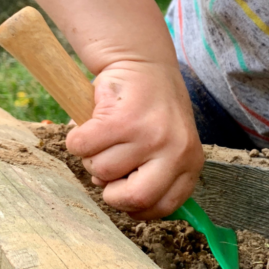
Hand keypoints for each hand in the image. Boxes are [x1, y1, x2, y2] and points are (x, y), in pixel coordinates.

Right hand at [65, 60, 202, 218]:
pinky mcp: (121, 120)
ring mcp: (149, 136)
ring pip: (101, 171)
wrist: (142, 61)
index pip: (163, 208)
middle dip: (112, 194)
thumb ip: (154, 174)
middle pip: (135, 199)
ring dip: (93, 157)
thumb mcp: (169, 145)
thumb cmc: (152, 110)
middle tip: (108, 174)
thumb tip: (119, 198)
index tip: (125, 191)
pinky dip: (77, 139)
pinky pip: (82, 148)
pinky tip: (93, 124)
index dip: (136, 207)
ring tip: (107, 136)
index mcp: (190, 163)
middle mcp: (175, 151)